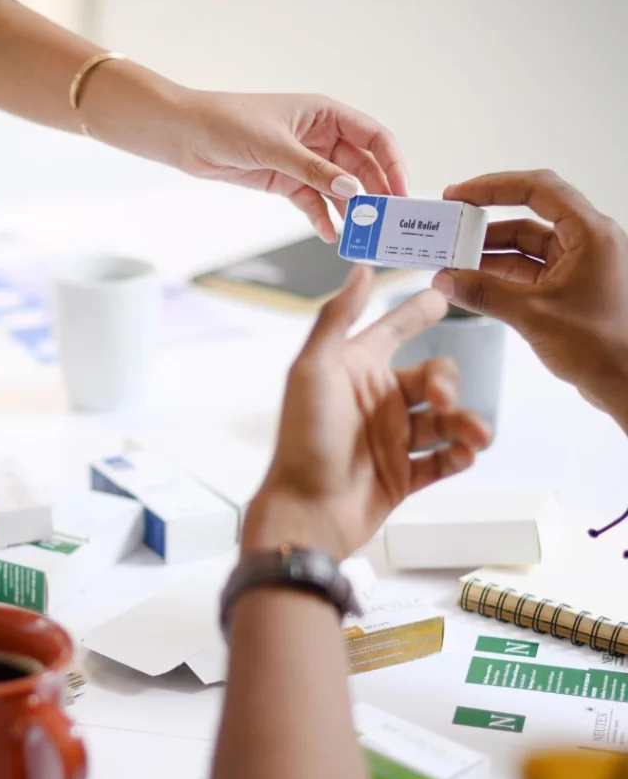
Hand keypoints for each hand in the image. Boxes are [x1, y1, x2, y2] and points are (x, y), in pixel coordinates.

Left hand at [175, 91, 407, 242]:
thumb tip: (350, 190)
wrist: (189, 136)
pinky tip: (330, 235)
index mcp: (326, 114)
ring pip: (338, 188)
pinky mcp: (286, 182)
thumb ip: (314, 170)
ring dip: (350, 210)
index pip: (374, 137)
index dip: (392, 164)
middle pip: (361, 167)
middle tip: (385, 222)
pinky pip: (313, 203)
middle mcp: (321, 136)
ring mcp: (304, 161)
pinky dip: (322, 218)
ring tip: (360, 236)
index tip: (401, 192)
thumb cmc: (230, 123)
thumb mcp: (276, 146)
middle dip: (374, 194)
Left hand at [243, 269, 491, 558]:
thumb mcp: (314, 370)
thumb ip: (337, 318)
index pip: (392, 332)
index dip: (415, 312)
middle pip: (432, 377)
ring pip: (445, 422)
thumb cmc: (303, 440)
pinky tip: (465, 454)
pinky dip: (459, 456)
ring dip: (465, 424)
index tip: (443, 294)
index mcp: (354, 373)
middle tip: (441, 401)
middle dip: (447, 383)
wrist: (307, 510)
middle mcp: (375, 403)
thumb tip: (360, 268)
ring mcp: (389, 441)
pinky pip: (443, 462)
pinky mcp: (402, 477)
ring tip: (475, 435)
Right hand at [431, 171, 627, 430]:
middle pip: (527, 218)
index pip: (537, 190)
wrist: (627, 381)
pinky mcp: (568, 289)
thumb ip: (485, 294)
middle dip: (484, 226)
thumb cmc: (600, 345)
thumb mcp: (533, 315)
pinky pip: (527, 273)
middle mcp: (586, 242)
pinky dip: (499, 277)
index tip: (459, 195)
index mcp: (589, 234)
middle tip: (449, 232)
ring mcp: (577, 266)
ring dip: (487, 255)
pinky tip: (471, 284)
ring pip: (524, 248)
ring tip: (452, 264)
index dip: (493, 187)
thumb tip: (445, 280)